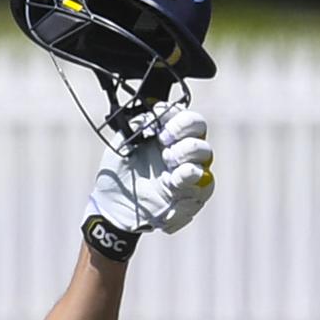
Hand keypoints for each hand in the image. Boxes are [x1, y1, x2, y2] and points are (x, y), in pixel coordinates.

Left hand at [87, 103, 214, 234]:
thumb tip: (149, 115)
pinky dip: (189, 179)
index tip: (158, 120)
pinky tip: (173, 181)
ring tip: (168, 164)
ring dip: (187, 154)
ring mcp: (189, 170)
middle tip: (163, 142)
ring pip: (205, 153)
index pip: (182, 115)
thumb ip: (136, 127)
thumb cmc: (119, 174)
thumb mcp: (121, 146)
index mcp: (166, 134)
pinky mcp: (192, 194)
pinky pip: (204, 184)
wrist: (113, 206)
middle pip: (199, 128)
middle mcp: (181, 149)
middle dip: (182, 129)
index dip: (174, 114)